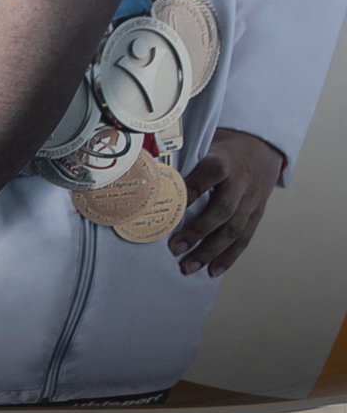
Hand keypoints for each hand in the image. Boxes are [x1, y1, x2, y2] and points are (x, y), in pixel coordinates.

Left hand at [169, 128, 282, 276]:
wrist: (263, 145)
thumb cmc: (224, 147)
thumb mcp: (206, 142)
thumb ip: (185, 158)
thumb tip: (149, 173)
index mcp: (225, 160)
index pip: (210, 174)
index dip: (192, 191)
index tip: (172, 207)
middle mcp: (241, 182)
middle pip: (222, 210)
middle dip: (198, 232)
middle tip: (175, 249)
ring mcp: (252, 200)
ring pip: (233, 229)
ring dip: (210, 252)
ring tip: (188, 267)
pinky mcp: (258, 213)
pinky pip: (245, 237)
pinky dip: (229, 257)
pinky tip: (213, 271)